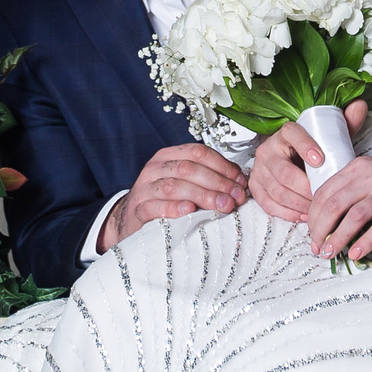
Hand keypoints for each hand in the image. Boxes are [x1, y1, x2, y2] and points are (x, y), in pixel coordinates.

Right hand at [98, 143, 248, 251]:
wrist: (131, 219)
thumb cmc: (165, 201)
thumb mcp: (185, 183)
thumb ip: (208, 179)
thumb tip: (240, 183)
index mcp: (169, 156)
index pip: (198, 152)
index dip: (223, 165)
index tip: (240, 181)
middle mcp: (155, 168)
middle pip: (189, 168)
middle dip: (217, 182)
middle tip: (236, 198)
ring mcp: (144, 188)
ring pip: (174, 186)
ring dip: (202, 195)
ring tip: (222, 206)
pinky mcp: (137, 209)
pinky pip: (155, 206)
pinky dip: (173, 208)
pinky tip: (190, 210)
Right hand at [249, 100, 368, 224]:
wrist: (291, 159)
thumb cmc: (312, 150)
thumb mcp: (329, 136)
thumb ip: (345, 122)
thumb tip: (359, 105)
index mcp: (285, 133)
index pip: (292, 134)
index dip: (305, 146)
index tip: (321, 160)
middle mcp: (268, 149)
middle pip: (284, 173)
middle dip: (306, 189)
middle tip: (325, 196)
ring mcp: (260, 169)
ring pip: (277, 191)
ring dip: (299, 204)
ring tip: (317, 208)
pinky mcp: (256, 187)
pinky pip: (268, 204)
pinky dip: (288, 213)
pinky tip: (303, 214)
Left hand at [304, 126, 371, 260]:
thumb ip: (351, 190)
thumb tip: (327, 221)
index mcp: (357, 169)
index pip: (324, 193)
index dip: (313, 217)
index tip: (312, 235)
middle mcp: (370, 177)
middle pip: (334, 205)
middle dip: (320, 230)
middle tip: (318, 248)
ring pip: (354, 216)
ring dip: (338, 238)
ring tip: (331, 253)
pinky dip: (365, 242)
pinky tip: (356, 254)